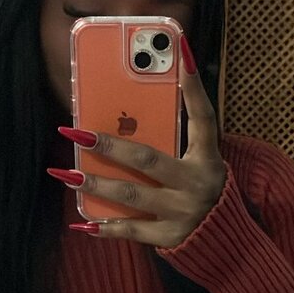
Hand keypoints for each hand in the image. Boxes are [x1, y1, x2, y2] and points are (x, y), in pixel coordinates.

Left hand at [50, 38, 226, 248]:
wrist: (225, 241)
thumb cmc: (202, 190)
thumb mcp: (199, 162)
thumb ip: (175, 140)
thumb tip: (131, 114)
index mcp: (207, 158)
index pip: (203, 117)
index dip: (193, 86)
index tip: (181, 51)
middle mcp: (197, 183)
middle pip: (148, 160)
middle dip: (110, 145)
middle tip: (77, 132)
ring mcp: (182, 212)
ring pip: (132, 196)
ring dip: (97, 184)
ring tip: (67, 173)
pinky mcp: (170, 237)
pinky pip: (131, 230)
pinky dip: (106, 227)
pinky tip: (81, 222)